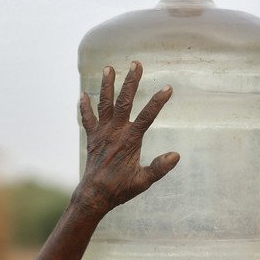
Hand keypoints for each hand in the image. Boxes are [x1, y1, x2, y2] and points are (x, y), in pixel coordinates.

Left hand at [74, 60, 179, 216]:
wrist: (94, 196)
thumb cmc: (120, 189)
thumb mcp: (143, 181)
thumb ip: (159, 168)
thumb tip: (176, 155)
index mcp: (130, 140)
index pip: (147, 116)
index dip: (158, 101)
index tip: (168, 87)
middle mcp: (115, 132)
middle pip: (124, 102)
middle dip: (131, 82)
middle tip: (136, 64)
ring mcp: (101, 133)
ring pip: (104, 104)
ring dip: (106, 85)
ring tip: (109, 67)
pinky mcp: (92, 138)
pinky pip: (87, 119)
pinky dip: (85, 107)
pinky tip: (83, 94)